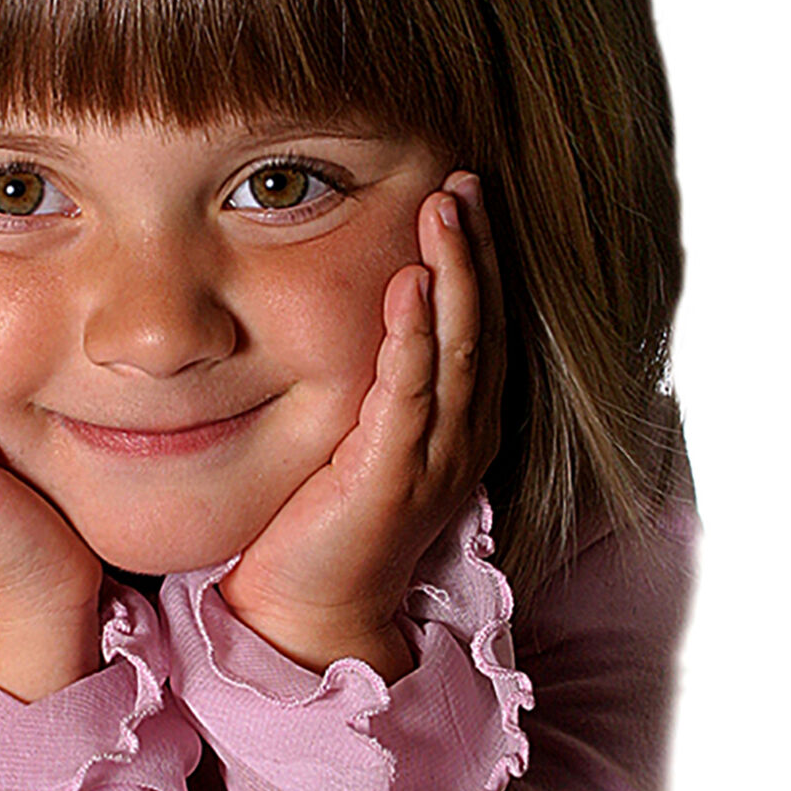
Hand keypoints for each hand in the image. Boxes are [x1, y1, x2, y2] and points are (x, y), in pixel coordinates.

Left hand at [218, 173, 503, 679]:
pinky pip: (409, 397)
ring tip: (445, 209)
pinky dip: (412, 338)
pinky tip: (408, 287)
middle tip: (462, 179)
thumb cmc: (323, 521)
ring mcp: (433, 460)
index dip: (477, 258)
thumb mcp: (356, 434)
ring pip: (458, 350)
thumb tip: (360, 304)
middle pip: (481, 325)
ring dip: (455, 274)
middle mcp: (460, 438)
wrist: (309, 610)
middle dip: (475, 248)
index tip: (461, 193)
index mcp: (457, 425)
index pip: (478, 325)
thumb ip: (372, 378)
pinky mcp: (391, 480)